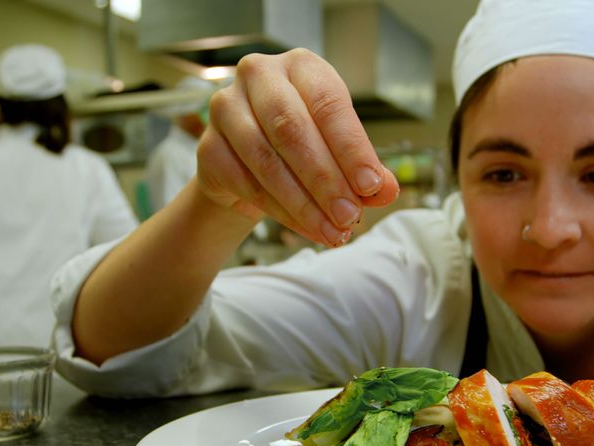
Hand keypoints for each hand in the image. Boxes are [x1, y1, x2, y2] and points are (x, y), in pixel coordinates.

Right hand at [196, 48, 400, 246]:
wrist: (248, 164)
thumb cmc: (303, 146)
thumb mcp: (339, 150)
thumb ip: (364, 169)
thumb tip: (386, 191)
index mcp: (301, 66)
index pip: (329, 105)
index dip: (352, 149)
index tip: (372, 186)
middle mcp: (259, 76)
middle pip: (293, 131)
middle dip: (326, 180)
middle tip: (349, 216)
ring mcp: (226, 109)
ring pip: (267, 161)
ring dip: (303, 203)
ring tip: (332, 231)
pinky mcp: (207, 147)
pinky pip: (246, 184)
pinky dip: (280, 211)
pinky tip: (305, 227)